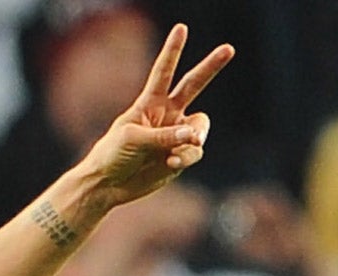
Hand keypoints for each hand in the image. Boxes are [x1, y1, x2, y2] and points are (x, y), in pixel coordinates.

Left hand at [83, 24, 233, 206]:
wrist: (109, 185)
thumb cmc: (112, 155)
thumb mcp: (133, 139)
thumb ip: (164, 136)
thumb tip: (192, 136)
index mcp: (150, 102)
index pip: (164, 71)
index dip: (173, 50)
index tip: (181, 28)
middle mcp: (167, 114)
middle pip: (194, 85)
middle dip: (211, 66)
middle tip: (229, 48)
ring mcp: (175, 135)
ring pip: (200, 127)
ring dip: (195, 136)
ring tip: (181, 149)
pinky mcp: (180, 155)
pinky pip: (194, 151)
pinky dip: (186, 156)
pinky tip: (171, 163)